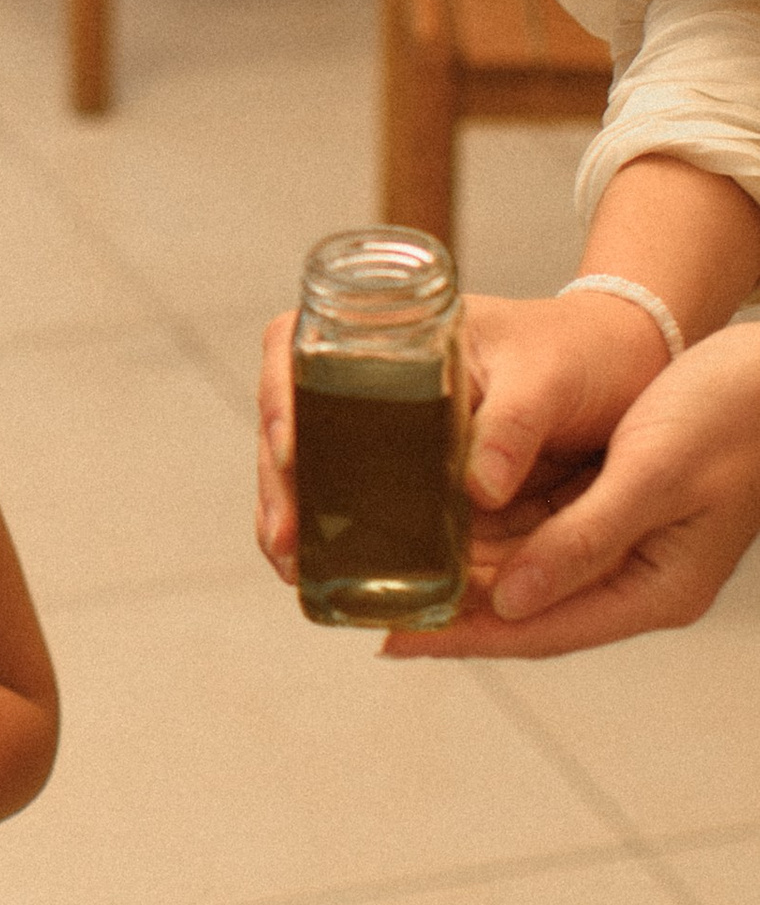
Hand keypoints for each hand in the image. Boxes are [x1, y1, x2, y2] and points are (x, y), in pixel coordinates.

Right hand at [255, 289, 672, 584]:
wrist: (626, 372)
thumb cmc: (584, 353)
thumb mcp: (549, 377)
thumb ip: (514, 426)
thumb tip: (476, 491)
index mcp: (390, 330)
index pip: (294, 347)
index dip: (277, 400)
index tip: (288, 452)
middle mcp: (372, 377)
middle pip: (290, 422)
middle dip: (277, 484)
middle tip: (285, 540)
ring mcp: (386, 427)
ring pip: (310, 468)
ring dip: (294, 518)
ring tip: (293, 570)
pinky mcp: (410, 474)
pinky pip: (355, 501)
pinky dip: (335, 537)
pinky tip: (329, 573)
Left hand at [385, 322, 759, 656]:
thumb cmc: (736, 413)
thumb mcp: (655, 474)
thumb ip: (583, 539)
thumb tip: (509, 600)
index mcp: (654, 590)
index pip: (538, 631)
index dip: (462, 637)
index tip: (392, 639)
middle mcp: (634, 577)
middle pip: (521, 607)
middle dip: (447, 608)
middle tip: (366, 601)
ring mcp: (622, 541)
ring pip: (520, 566)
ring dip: (459, 566)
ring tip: (383, 565)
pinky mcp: (610, 503)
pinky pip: (534, 526)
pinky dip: (486, 525)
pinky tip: (435, 515)